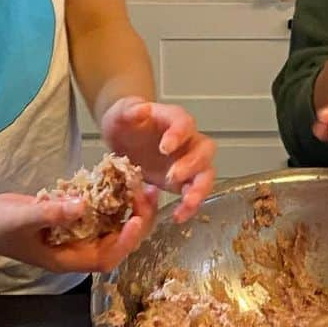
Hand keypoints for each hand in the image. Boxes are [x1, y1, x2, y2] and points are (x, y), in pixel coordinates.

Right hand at [0, 187, 158, 274]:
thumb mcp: (20, 218)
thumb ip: (51, 214)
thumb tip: (83, 206)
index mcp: (68, 260)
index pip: (105, 258)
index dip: (123, 242)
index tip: (136, 221)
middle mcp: (80, 250)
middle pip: (118, 242)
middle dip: (138, 221)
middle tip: (148, 195)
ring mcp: (80, 235)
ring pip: (115, 226)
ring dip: (132, 209)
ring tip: (145, 188)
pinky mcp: (78, 220)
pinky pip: (103, 212)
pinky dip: (115, 200)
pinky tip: (126, 182)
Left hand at [101, 97, 215, 222]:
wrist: (124, 140)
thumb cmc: (125, 123)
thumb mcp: (120, 114)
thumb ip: (130, 111)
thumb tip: (143, 109)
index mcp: (175, 120)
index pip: (185, 123)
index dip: (179, 135)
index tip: (164, 148)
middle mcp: (190, 142)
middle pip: (204, 151)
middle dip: (192, 165)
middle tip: (173, 177)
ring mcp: (191, 163)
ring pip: (206, 175)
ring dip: (199, 190)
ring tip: (187, 203)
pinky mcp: (186, 182)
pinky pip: (195, 194)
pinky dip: (190, 206)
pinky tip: (179, 217)